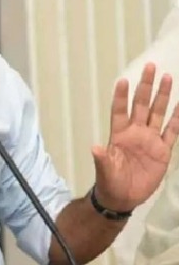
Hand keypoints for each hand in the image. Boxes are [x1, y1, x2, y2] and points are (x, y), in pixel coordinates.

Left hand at [93, 63, 178, 211]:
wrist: (123, 197)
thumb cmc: (110, 181)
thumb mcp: (104, 170)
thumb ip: (102, 159)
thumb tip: (94, 147)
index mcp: (119, 134)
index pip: (120, 110)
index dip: (121, 96)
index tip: (122, 80)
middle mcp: (135, 132)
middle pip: (141, 104)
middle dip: (145, 86)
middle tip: (150, 67)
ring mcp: (150, 140)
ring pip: (157, 113)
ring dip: (162, 96)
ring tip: (167, 78)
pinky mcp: (163, 151)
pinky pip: (171, 132)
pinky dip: (177, 119)